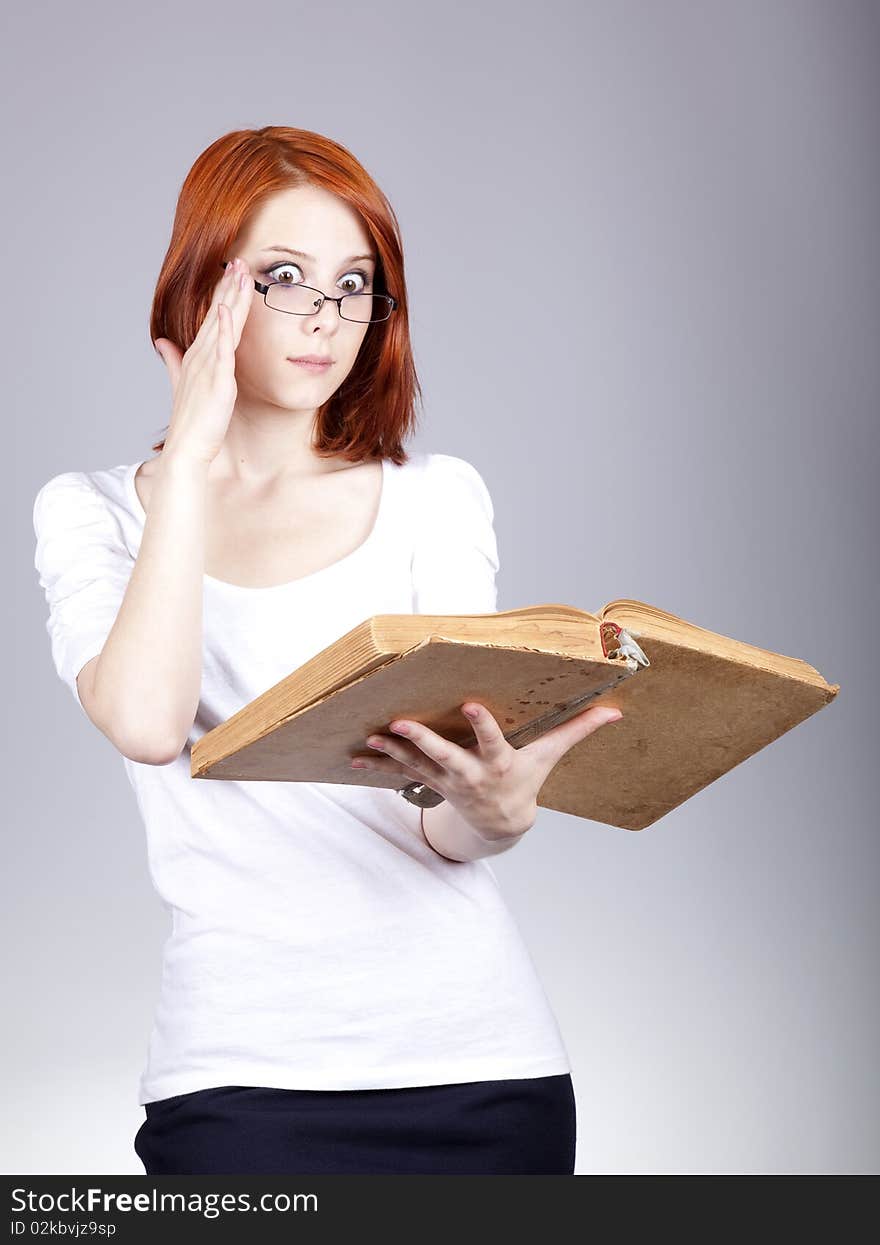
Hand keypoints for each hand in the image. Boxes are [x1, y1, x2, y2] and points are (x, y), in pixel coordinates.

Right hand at [153, 256, 254, 465]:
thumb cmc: (192, 421)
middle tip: (240, 261)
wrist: (188, 449)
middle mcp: (202, 357)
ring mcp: (208, 368)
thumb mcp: (184, 384)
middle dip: (229, 288)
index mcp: (199, 357)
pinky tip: (227, 311)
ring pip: (222, 327)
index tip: (233, 272)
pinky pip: (222, 352)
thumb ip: (174, 361)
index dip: (223, 295)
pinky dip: (224, 331)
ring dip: (230, 299)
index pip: (214, 319)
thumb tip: (162, 342)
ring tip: (239, 274)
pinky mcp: (217, 382)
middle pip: (218, 315)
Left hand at [350, 702, 623, 841]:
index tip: (471, 704)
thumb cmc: (527, 780)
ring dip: (391, 752)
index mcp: (499, 763)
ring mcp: (446, 781)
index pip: (492, 741)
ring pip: (415, 764)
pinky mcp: (429, 783)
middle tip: (400, 723)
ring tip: (371, 736)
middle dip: (422, 740)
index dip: (482, 725)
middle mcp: (469, 773)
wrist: (500, 824)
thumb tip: (616, 710)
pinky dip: (376, 767)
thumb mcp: (551, 756)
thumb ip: (578, 730)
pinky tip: (354, 758)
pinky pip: (400, 775)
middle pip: (444, 755)